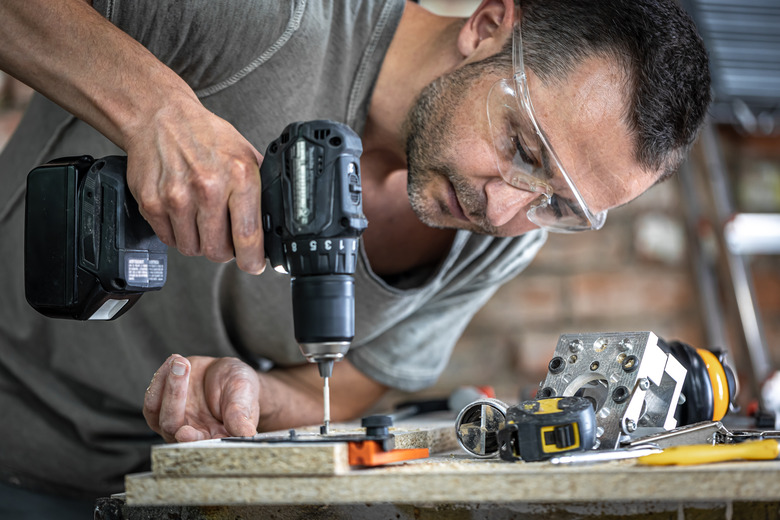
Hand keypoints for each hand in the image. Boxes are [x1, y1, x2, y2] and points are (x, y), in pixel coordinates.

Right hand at [125, 98, 265, 273]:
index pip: (248, 235)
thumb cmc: (205, 136)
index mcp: (239, 176)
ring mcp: (177, 197)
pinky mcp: (152, 203)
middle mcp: (208, 187)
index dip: (252, 259)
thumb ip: (259, 190)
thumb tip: (273, 225)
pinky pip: (170, 240)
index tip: (254, 264)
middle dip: (224, 249)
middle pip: (218, 250)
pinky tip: (182, 212)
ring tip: (200, 216)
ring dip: (199, 241)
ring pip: (193, 249)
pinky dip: (178, 233)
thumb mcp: (245, 155)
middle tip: (223, 234)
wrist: (160, 117)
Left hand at [144, 354, 260, 442]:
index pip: (200, 445)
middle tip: (183, 368)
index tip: (185, 433)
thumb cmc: (240, 388)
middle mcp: (191, 434)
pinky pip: (152, 398)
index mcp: (215, 438)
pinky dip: (160, 378)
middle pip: (172, 426)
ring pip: (156, 412)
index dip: (191, 441)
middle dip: (174, 397)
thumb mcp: (244, 395)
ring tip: (180, 361)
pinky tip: (174, 360)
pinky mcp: (162, 407)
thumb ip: (241, 413)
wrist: (227, 375)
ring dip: (166, 385)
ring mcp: (174, 421)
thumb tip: (246, 433)